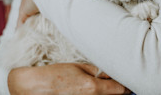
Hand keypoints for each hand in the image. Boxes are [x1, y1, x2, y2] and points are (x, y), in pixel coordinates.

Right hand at [8, 63, 129, 94]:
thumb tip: (112, 72)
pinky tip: (89, 91)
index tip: (126, 78)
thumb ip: (98, 71)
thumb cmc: (53, 76)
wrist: (33, 88)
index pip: (121, 90)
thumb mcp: (78, 68)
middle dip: (117, 89)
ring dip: (107, 92)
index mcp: (93, 89)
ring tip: (100, 85)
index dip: (126, 83)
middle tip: (113, 81)